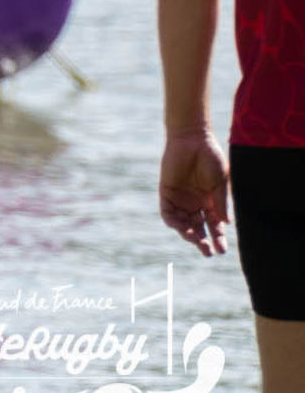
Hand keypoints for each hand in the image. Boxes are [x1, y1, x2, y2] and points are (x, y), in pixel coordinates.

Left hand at [160, 131, 229, 256]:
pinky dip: (173, 222)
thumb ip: (221, 202)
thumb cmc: (210, 157)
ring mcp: (181, 200)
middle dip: (203, 242)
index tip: (222, 250)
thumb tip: (226, 224)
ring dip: (189, 234)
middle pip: (199, 228)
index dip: (219, 238)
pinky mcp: (166, 193)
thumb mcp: (219, 182)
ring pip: (183, 224)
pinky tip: (181, 228)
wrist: (191, 139)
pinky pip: (168, 213)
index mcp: (211, 202)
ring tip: (196, 241)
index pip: (215, 226)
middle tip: (208, 252)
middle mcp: (196, 204)